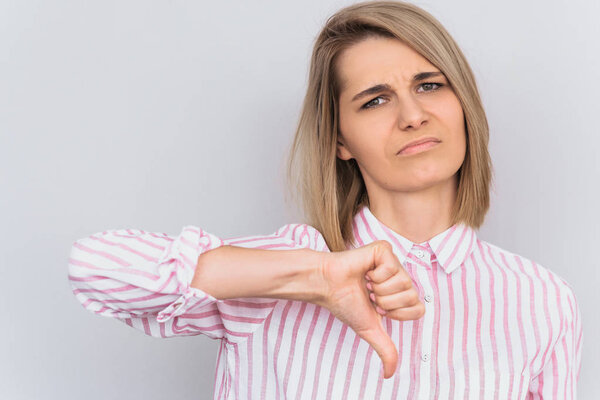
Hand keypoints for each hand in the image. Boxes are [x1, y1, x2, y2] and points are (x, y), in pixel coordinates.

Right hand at [316, 240, 424, 378]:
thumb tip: (389, 375)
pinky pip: (392, 267)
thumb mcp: (369, 329)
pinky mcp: (384, 249)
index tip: (377, 307)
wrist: (327, 286)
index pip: (418, 309)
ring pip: (403, 282)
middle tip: (369, 294)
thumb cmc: (345, 303)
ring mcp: (393, 262)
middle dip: (386, 301)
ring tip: (365, 282)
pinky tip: (364, 271)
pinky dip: (375, 274)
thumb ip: (385, 349)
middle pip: (412, 295)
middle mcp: (399, 276)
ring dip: (378, 288)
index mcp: (400, 293)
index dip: (396, 312)